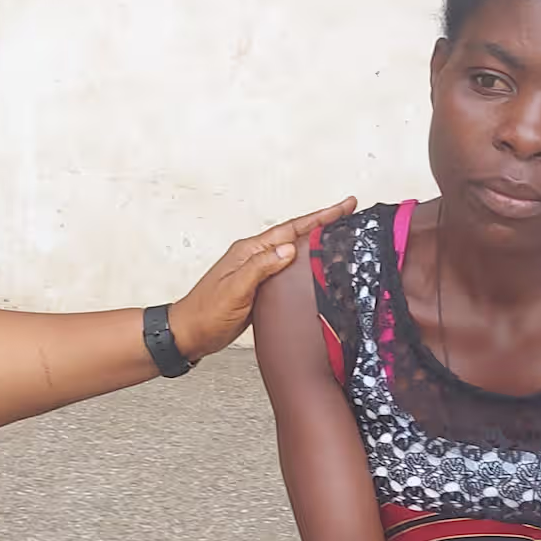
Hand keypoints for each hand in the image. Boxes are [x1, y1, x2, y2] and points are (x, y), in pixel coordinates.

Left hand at [168, 199, 356, 358]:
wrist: (189, 334)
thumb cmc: (206, 313)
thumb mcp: (234, 289)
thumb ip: (260, 267)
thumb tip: (289, 249)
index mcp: (250, 251)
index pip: (292, 229)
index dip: (320, 217)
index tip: (344, 206)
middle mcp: (255, 257)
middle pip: (296, 235)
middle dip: (324, 224)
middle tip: (350, 214)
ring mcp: (257, 272)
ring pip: (294, 253)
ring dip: (317, 244)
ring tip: (341, 236)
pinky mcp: (260, 288)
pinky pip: (288, 272)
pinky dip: (306, 267)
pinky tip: (317, 270)